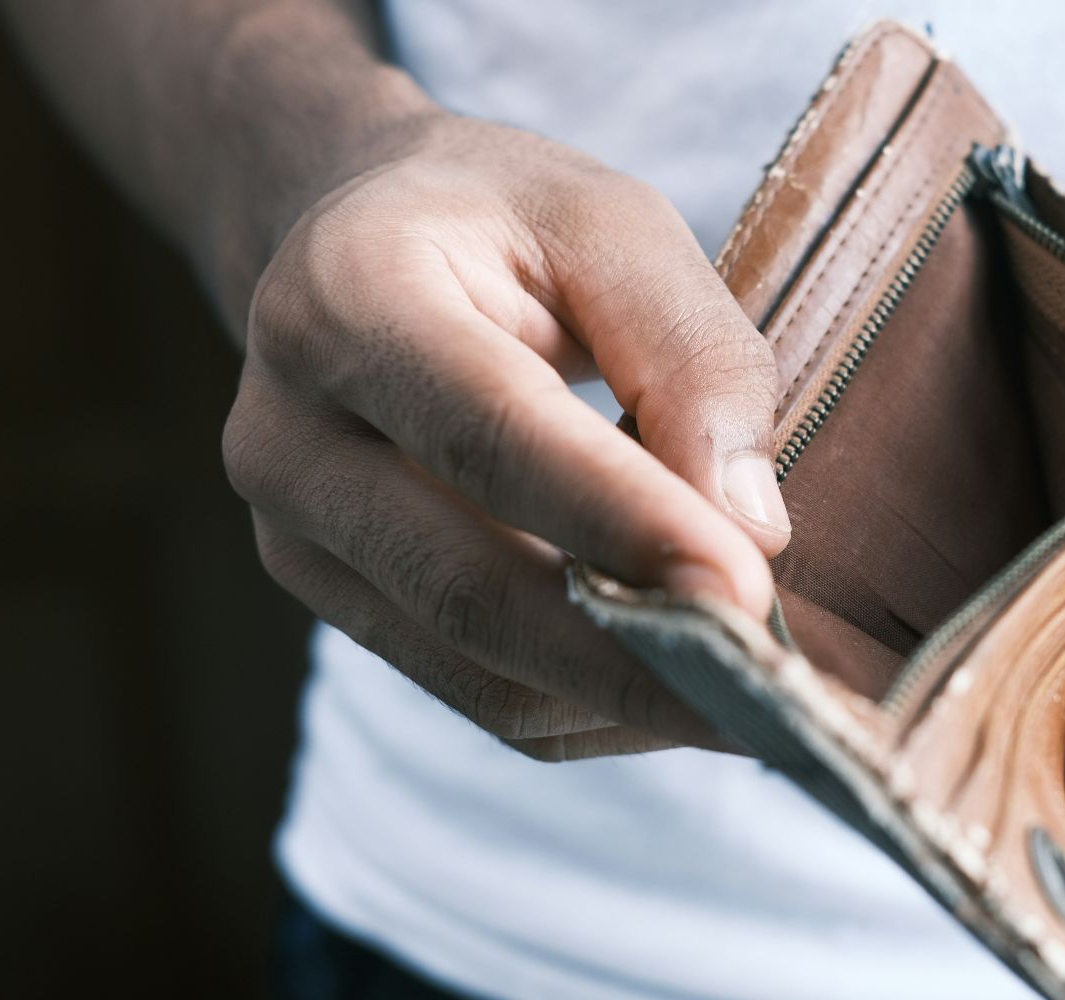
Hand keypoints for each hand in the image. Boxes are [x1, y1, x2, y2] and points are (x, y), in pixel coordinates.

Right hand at [223, 111, 792, 758]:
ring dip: (628, 700)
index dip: (621, 524)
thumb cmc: (502, 225)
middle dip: (635, 657)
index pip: (491, 436)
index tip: (746, 592)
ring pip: (478, 674)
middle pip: (469, 589)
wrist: (357, 245)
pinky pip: (482, 699)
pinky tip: (681, 682)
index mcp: (348, 297)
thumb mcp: (614, 225)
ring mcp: (295, 537)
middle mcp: (289, 434)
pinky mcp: (336, 606)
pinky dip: (596, 709)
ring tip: (754, 694)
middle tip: (774, 691)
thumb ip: (690, 354)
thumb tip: (750, 528)